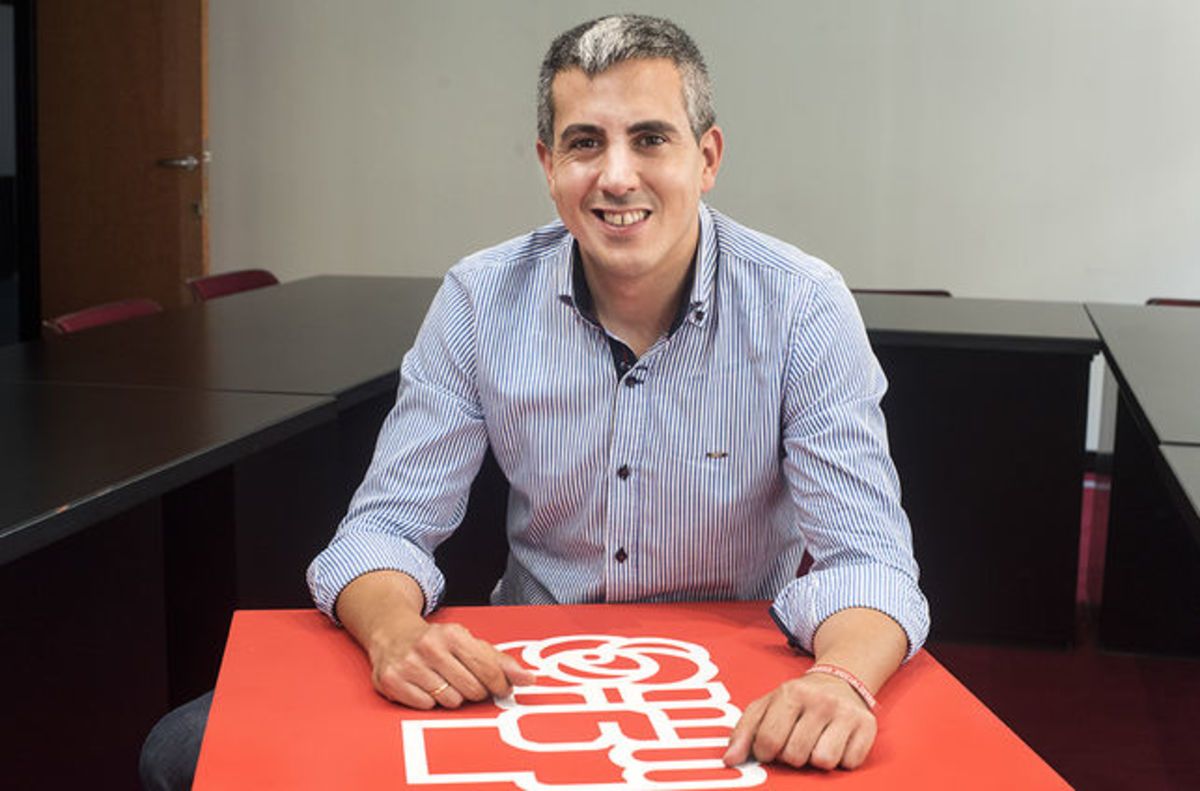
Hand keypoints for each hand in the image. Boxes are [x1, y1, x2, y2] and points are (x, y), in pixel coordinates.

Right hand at [367, 620, 534, 709]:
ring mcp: (410, 664)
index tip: (501, 689)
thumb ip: (500, 661)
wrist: (392, 632)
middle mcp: (430, 647)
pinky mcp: (392, 681)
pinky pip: (426, 707)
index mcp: (454, 635)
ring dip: (451, 697)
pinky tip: (425, 686)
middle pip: (472, 690)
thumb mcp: (468, 642)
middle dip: (474, 690)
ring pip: (450, 701)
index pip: (489, 670)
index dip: (500, 685)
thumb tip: (528, 679)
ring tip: (443, 682)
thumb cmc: (437, 641)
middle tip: (465, 681)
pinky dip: (429, 702)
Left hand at [723, 672, 876, 770]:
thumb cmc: (797, 700)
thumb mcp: (766, 706)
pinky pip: (849, 763)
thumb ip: (743, 732)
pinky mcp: (867, 725)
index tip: (771, 747)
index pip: (768, 740)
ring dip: (816, 759)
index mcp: (790, 693)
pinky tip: (837, 742)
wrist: (840, 680)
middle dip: (791, 756)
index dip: (765, 752)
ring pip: (823, 761)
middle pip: (795, 755)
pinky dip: (842, 760)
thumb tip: (729, 760)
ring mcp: (845, 712)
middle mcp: (819, 700)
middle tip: (796, 741)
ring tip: (816, 742)